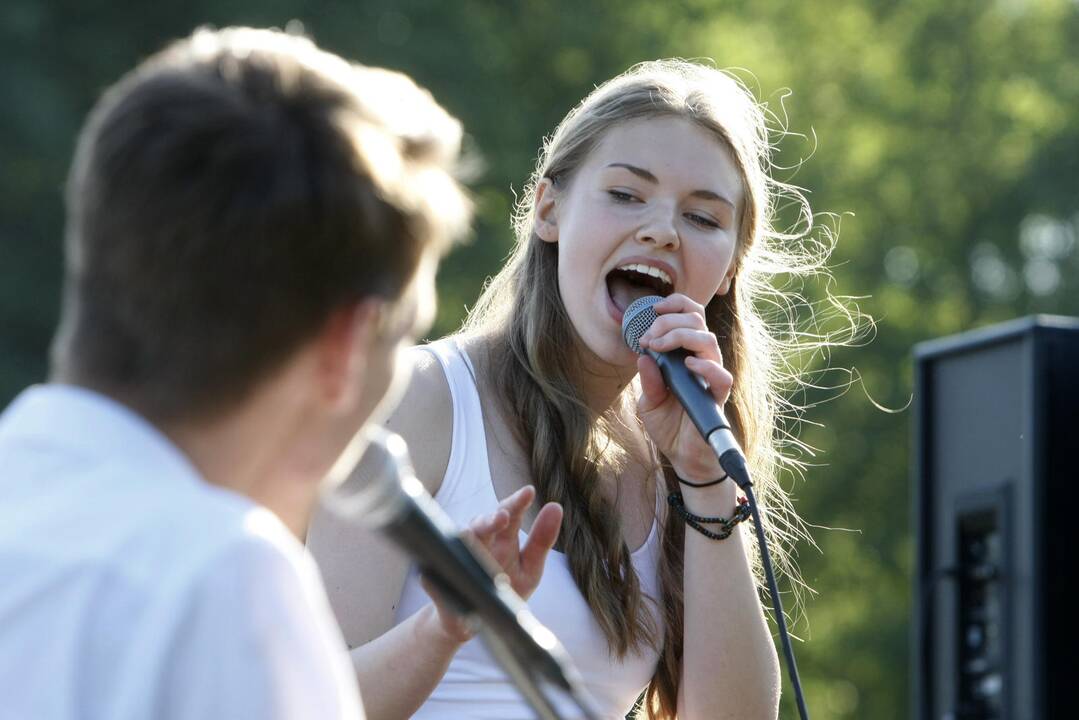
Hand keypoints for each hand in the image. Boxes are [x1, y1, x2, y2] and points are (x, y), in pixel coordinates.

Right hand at [423, 485, 562, 642]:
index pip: (509, 513)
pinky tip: (446, 567)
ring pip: (458, 541)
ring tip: (473, 533)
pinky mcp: (435, 578)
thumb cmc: (505, 589)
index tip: (529, 491)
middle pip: (481, 524)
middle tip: (503, 516)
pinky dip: (441, 567)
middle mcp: (478, 542)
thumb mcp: (530, 568)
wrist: (477, 621)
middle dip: (490, 520)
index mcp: (502, 538)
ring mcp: (456, 558)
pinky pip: (435, 570)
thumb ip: (542, 540)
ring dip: (467, 537)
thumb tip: (556, 507)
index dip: (517, 502)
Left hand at [636, 293, 732, 483]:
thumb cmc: (668, 425)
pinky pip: (721, 376)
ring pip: (708, 341)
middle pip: (698, 321)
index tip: (653, 309)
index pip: (690, 316)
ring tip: (659, 346)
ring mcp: (711, 377)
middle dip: (670, 321)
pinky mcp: (718, 397)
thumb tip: (643, 356)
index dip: (675, 305)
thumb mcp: (648, 401)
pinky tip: (687, 364)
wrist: (682, 456)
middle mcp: (701, 361)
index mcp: (685, 354)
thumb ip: (648, 380)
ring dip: (680, 336)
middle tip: (649, 336)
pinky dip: (705, 366)